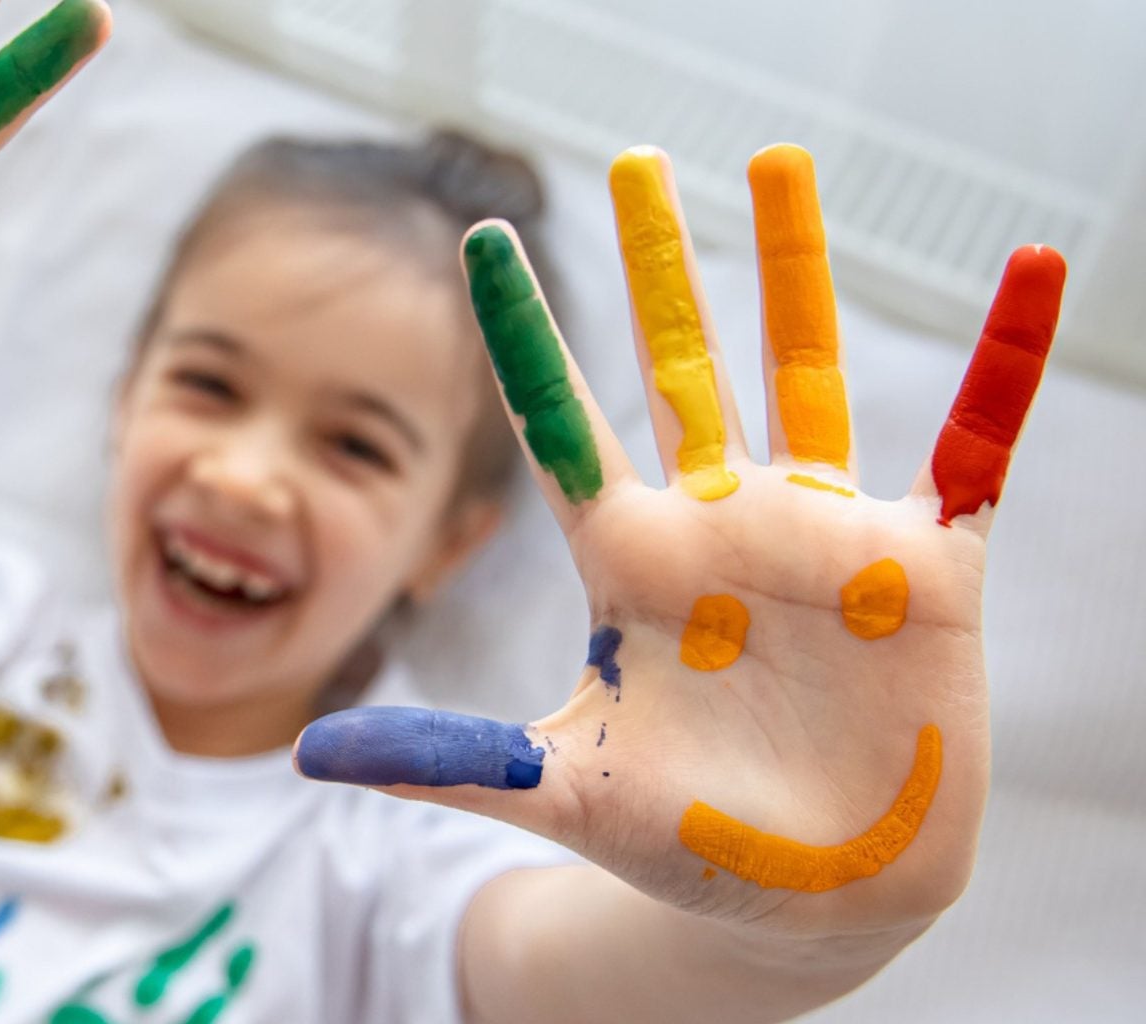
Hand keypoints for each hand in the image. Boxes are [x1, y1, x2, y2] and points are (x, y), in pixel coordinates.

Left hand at [295, 144, 1065, 940]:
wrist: (810, 895)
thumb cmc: (682, 839)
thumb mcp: (563, 793)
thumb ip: (449, 758)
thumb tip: (308, 753)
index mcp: (629, 561)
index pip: (561, 424)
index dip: (522, 333)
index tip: (480, 239)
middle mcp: (718, 524)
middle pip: (679, 368)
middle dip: (657, 270)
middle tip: (632, 161)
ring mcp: (820, 536)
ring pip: (804, 375)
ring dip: (795, 271)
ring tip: (777, 162)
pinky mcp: (923, 568)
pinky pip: (973, 447)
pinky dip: (1003, 366)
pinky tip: (1033, 273)